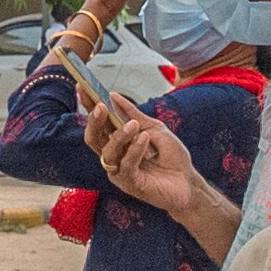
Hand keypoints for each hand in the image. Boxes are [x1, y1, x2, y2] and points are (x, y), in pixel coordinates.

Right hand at [87, 97, 210, 218]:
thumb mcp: (155, 128)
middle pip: (93, 137)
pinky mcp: (130, 184)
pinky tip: (144, 138)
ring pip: (108, 152)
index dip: (88, 105)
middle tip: (101, 106)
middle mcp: (114, 156)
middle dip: (94, 121)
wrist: (189, 182)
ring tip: (134, 124)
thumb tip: (113, 95)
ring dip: (120, 135)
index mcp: (117, 141)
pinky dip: (134, 150)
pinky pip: (126, 165)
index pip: (98, 122)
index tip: (82, 86)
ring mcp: (120, 171)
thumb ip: (134, 114)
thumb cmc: (172, 157)